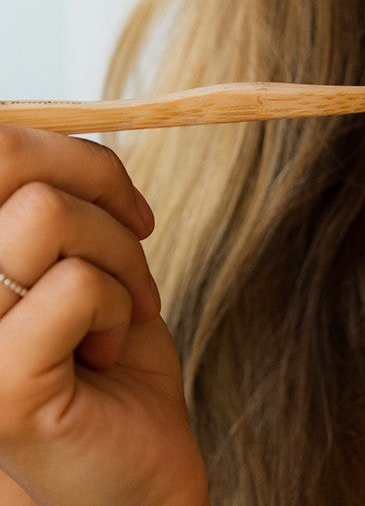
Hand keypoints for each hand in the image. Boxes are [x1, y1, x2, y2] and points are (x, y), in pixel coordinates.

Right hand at [0, 127, 207, 505]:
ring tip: (115, 310)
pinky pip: (74, 286)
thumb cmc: (108, 344)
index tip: (113, 195)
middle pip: (5, 158)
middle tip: (131, 239)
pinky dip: (117, 304)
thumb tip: (57, 117)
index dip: (62, 152)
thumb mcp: (84, 244)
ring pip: (46, 215)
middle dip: (97, 188)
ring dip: (116, 255)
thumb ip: (54, 189)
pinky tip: (105, 351)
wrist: (141, 456)